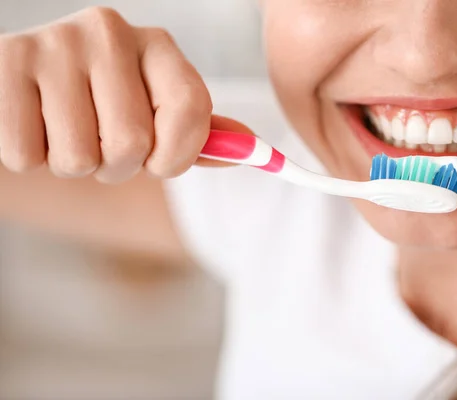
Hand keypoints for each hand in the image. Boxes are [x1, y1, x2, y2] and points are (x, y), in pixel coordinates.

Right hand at [0, 6, 239, 182]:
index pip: (192, 109)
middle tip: (100, 144)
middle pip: (132, 145)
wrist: (27, 90)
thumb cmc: (101, 109)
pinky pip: (27, 155)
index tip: (159, 164)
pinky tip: (33, 125)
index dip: (177, 156)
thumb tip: (253, 151)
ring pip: (79, 158)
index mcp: (157, 45)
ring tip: (65, 131)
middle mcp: (109, 32)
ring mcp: (54, 43)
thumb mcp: (154, 113)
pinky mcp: (4, 63)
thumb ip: (198, 134)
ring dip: (74, 165)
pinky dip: (31, 159)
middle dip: (117, 167)